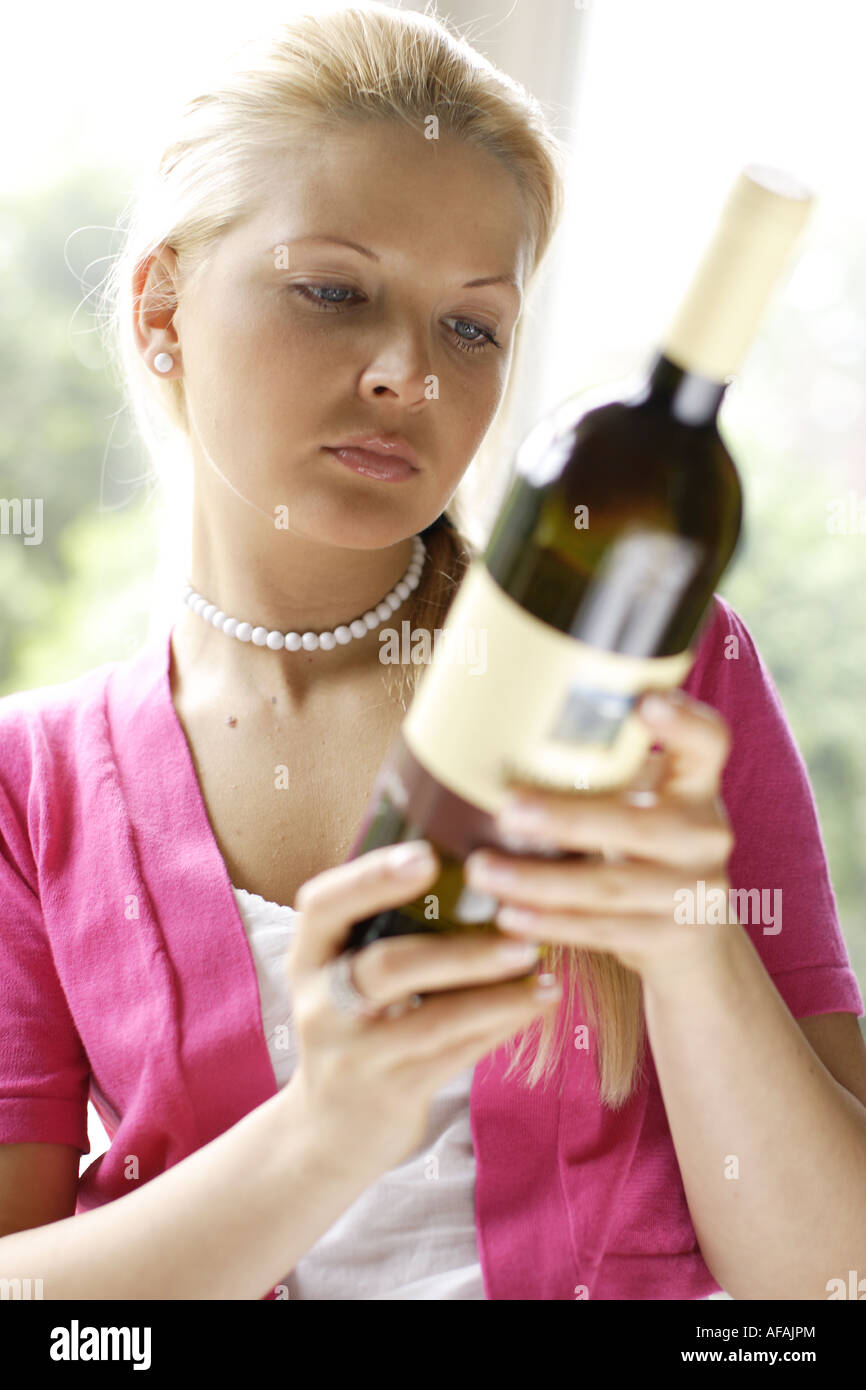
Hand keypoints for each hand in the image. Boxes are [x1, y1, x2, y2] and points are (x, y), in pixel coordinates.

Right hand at [285, 842, 561, 1180]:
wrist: (329, 1132)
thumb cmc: (355, 1025)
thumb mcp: (345, 973)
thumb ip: (385, 926)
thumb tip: (472, 861)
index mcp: (309, 956)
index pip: (325, 905)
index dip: (372, 877)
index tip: (428, 855)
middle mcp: (322, 1004)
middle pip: (388, 967)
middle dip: (459, 949)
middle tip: (520, 928)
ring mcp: (354, 1054)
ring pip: (433, 1020)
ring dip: (495, 992)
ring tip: (541, 966)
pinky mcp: (391, 1092)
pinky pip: (456, 1054)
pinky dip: (500, 1024)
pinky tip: (536, 1002)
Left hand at [463, 688, 736, 982]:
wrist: (692, 932)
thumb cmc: (643, 843)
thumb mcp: (641, 798)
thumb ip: (602, 767)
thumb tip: (496, 728)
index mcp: (697, 784)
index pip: (708, 742)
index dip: (683, 722)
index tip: (644, 702)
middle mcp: (705, 834)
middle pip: (640, 825)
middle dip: (567, 819)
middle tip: (507, 810)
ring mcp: (694, 892)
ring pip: (612, 886)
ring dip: (540, 881)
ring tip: (484, 870)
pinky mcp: (671, 939)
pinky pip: (603, 932)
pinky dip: (551, 924)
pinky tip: (509, 916)